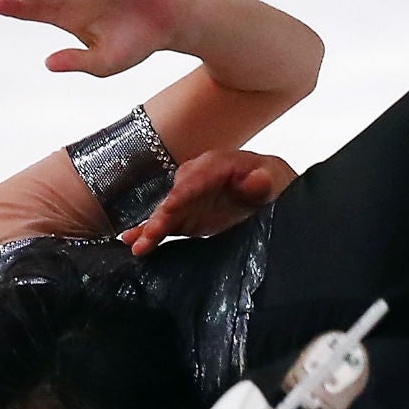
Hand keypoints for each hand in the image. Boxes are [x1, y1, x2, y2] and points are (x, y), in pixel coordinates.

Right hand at [118, 148, 296, 256]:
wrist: (269, 191)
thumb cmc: (272, 181)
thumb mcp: (274, 179)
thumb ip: (264, 180)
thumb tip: (255, 179)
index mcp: (218, 164)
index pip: (198, 177)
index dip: (185, 191)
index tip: (173, 205)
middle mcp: (197, 178)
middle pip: (176, 194)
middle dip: (163, 213)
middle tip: (153, 230)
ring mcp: (189, 198)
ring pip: (166, 212)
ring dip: (151, 227)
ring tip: (136, 244)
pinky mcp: (185, 215)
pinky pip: (165, 224)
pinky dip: (150, 233)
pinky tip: (133, 244)